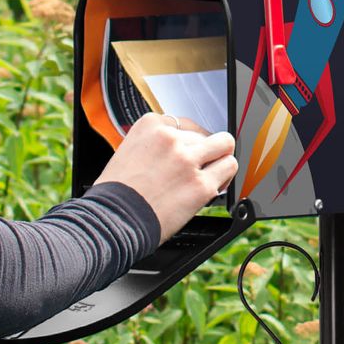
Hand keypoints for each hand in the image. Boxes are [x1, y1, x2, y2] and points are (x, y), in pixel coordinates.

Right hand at [93, 111, 237, 242]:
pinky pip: (228, 168)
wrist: (114, 219)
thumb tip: (172, 149)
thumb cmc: (116, 192)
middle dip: (203, 151)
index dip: (188, 140)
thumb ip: (152, 144)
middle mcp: (170, 138)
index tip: (187, 151)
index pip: (185, 123)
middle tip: (198, 166)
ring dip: (219, 159)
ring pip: (224, 145)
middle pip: (204, 135)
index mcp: (150, 125)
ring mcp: (187, 160)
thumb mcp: (128, 151)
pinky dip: (224, 178)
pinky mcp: (201, 184)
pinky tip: (213, 186)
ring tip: (212, 172)